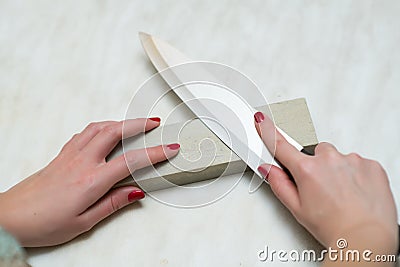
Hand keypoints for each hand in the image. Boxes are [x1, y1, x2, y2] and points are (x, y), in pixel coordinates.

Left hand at [0, 118, 179, 246]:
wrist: (11, 216)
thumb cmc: (44, 222)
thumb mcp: (84, 222)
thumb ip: (113, 204)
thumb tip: (135, 192)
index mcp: (91, 180)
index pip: (131, 160)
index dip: (155, 152)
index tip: (170, 148)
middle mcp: (82, 161)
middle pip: (115, 131)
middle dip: (139, 124)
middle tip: (155, 123)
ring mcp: (71, 154)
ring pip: (99, 127)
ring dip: (120, 121)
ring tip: (134, 123)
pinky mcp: (62, 154)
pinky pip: (85, 132)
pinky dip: (102, 127)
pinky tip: (105, 132)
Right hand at [254, 112, 397, 261]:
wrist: (366, 238)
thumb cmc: (333, 227)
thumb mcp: (297, 209)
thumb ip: (279, 184)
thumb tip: (269, 169)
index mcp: (307, 170)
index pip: (281, 146)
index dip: (268, 131)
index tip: (261, 120)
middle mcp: (329, 159)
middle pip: (315, 152)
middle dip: (315, 165)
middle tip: (320, 188)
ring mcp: (352, 160)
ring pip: (338, 158)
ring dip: (336, 170)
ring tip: (340, 194)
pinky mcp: (371, 165)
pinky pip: (357, 163)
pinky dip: (355, 174)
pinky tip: (355, 192)